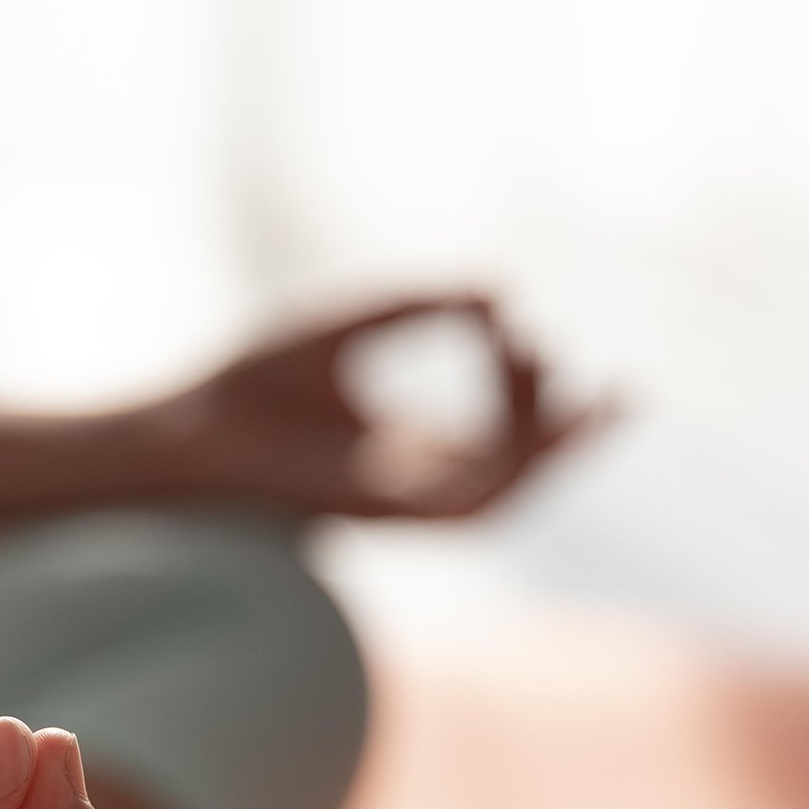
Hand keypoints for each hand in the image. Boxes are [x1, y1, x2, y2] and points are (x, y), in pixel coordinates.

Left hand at [138, 292, 613, 520]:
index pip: (497, 426)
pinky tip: (536, 425)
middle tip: (621, 386)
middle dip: (572, 428)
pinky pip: (476, 508)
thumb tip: (497, 290)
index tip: (511, 315)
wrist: (187, 427)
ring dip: (557, 450)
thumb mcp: (350, 324)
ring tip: (597, 402)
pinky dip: (515, 466)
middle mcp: (415, 483)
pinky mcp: (390, 518)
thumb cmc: (247, 382)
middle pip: (521, 464)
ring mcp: (405, 506)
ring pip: (512, 492)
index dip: (523, 375)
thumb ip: (420, 306)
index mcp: (408, 446)